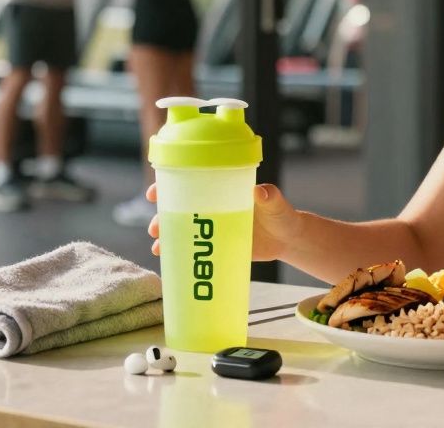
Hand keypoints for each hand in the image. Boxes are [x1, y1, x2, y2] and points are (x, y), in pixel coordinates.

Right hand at [146, 182, 302, 261]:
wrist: (289, 239)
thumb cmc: (282, 215)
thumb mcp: (277, 204)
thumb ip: (271, 196)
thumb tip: (261, 192)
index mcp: (223, 190)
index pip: (191, 182)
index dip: (169, 185)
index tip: (154, 193)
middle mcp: (214, 206)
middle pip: (180, 207)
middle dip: (162, 216)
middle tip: (155, 228)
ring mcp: (214, 226)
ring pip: (183, 228)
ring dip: (166, 236)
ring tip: (158, 247)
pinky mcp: (217, 245)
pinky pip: (193, 248)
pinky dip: (178, 253)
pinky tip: (168, 260)